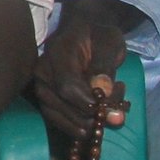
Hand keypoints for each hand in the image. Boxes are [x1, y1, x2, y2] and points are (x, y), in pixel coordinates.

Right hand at [35, 0, 135, 132]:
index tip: (109, 109)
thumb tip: (104, 93)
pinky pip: (57, 121)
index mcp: (58, 52)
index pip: (67, 86)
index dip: (87, 103)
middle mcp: (43, 71)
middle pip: (60, 104)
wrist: (86, 33)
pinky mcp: (46, 99)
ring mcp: (41, 86)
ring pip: (57, 116)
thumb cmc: (99, 37)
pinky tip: (96, 121)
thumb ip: (105, 67)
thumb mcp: (109, 44)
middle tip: (118, 111)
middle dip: (90, 116)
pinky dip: (78, 127)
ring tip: (109, 111)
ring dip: (86, 123)